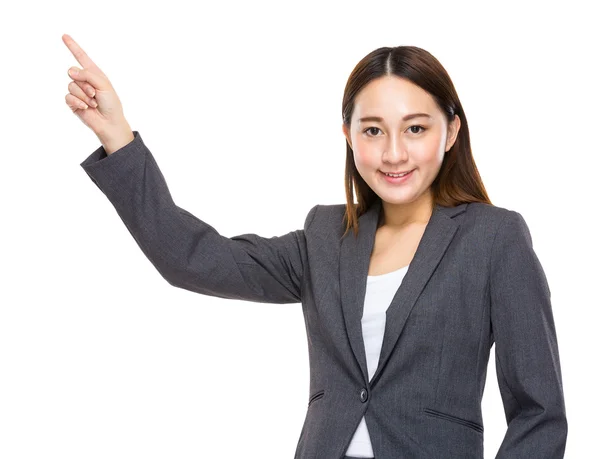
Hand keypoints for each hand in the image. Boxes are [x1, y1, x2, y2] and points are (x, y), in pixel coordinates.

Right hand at [62, 34, 132, 150]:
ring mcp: (78, 91)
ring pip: (71, 85)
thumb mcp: (104, 84)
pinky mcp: (73, 102)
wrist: (109, 122)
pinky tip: (86, 108)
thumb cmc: (111, 104)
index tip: (64, 36)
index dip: (73, 46)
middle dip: (85, 84)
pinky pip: (68, 97)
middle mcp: (84, 80)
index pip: (81, 57)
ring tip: (93, 103)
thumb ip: (88, 74)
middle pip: (73, 73)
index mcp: (94, 74)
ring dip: (84, 95)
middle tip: (95, 94)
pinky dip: (78, 102)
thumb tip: (70, 71)